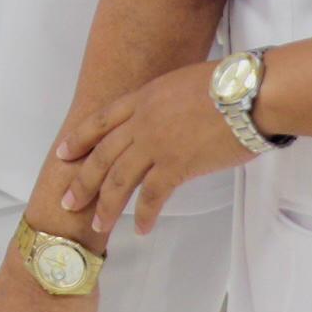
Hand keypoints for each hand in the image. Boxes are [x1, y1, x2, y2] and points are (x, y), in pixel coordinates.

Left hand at [61, 63, 252, 242]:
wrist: (250, 93)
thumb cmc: (229, 83)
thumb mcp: (182, 82)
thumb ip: (165, 101)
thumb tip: (167, 116)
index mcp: (143, 98)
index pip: (100, 120)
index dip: (78, 138)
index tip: (62, 153)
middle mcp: (142, 122)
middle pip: (101, 155)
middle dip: (81, 181)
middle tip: (67, 201)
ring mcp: (157, 144)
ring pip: (119, 180)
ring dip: (106, 205)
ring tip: (99, 224)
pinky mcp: (177, 165)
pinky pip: (153, 196)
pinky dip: (145, 215)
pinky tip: (142, 228)